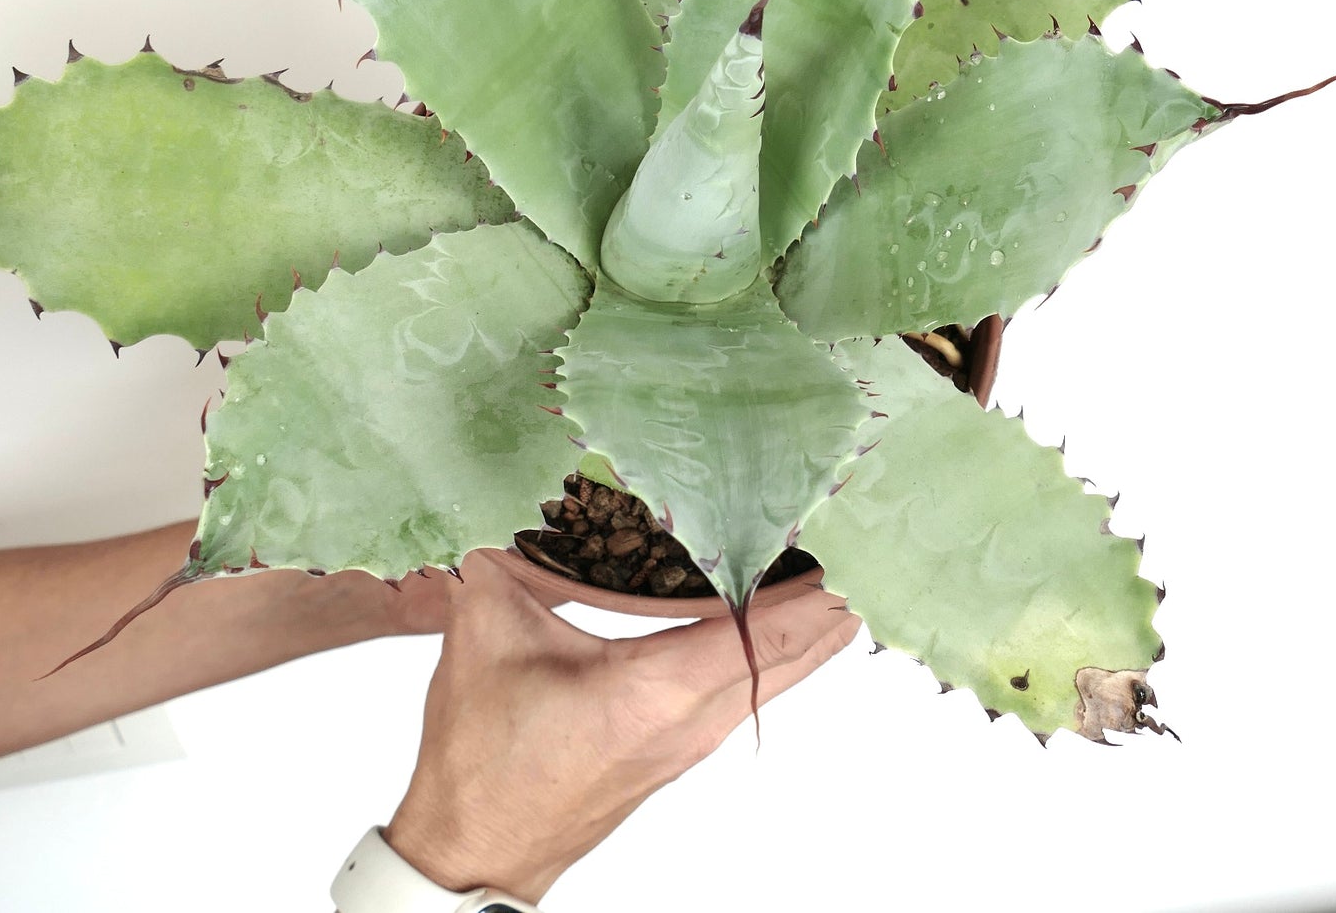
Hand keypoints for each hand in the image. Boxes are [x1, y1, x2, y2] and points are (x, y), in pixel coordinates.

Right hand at [383, 551, 858, 901]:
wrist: (477, 849)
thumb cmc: (484, 761)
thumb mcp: (485, 638)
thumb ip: (496, 555)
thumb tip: (497, 487)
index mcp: (658, 688)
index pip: (768, 628)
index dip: (817, 581)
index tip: (846, 528)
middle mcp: (695, 717)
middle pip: (801, 651)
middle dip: (836, 589)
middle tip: (858, 525)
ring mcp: (696, 736)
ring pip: (787, 672)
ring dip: (816, 618)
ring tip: (834, 552)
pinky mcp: (685, 744)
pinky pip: (759, 684)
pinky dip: (785, 642)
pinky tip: (781, 608)